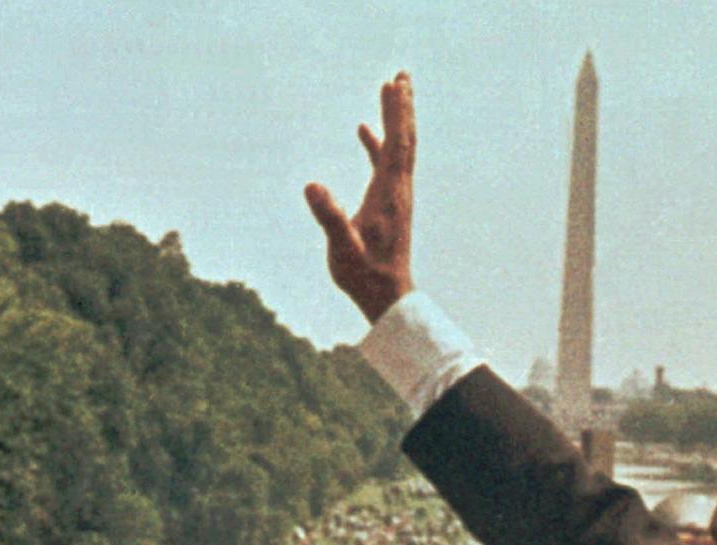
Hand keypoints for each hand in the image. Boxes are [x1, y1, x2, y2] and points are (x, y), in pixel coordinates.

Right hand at [305, 72, 416, 322]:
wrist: (387, 297)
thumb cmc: (364, 275)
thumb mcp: (342, 248)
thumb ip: (329, 217)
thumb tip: (312, 185)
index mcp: (389, 193)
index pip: (396, 144)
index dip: (396, 113)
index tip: (395, 84)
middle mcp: (398, 189)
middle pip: (404, 138)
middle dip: (402, 106)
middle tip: (402, 75)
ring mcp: (394, 195)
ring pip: (398, 148)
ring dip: (394, 119)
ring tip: (390, 89)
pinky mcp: (387, 203)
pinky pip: (385, 164)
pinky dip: (378, 144)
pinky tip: (364, 131)